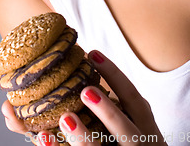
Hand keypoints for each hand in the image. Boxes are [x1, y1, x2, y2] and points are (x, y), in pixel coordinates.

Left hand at [37, 51, 164, 145]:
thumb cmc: (128, 140)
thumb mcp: (133, 124)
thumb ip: (115, 105)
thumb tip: (83, 70)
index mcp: (144, 126)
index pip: (132, 97)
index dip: (114, 75)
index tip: (92, 53)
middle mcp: (137, 143)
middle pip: (125, 129)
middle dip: (108, 111)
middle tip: (86, 91)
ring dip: (83, 136)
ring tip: (66, 118)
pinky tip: (45, 137)